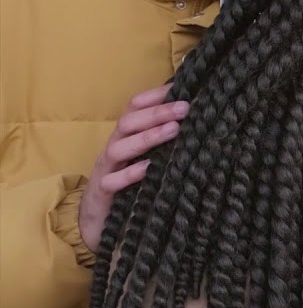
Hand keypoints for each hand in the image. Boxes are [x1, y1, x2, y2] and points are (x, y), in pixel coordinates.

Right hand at [79, 84, 187, 253]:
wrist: (98, 219)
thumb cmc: (130, 180)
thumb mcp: (147, 155)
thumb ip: (165, 137)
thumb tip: (198, 115)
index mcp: (126, 135)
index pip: (135, 106)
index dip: (155, 95)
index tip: (181, 87)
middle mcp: (115, 147)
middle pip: (128, 122)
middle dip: (157, 112)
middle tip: (185, 108)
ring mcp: (107, 169)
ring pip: (119, 147)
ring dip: (147, 137)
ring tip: (174, 129)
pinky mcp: (103, 193)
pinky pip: (113, 181)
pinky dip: (130, 174)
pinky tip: (149, 168)